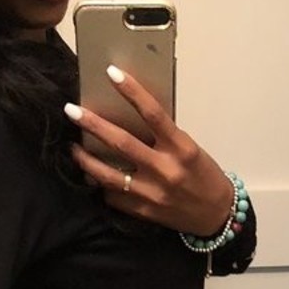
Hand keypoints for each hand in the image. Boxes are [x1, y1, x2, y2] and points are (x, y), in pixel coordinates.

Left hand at [67, 68, 234, 237]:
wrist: (216, 215)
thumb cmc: (203, 176)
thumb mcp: (188, 149)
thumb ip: (163, 137)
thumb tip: (129, 119)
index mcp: (181, 148)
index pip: (153, 113)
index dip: (131, 91)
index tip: (112, 73)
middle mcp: (165, 170)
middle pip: (122, 143)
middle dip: (93, 125)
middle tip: (71, 111)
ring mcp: (153, 194)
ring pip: (109, 175)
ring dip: (86, 161)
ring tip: (73, 148)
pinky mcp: (144, 212)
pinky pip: (115, 197)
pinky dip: (102, 185)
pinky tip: (95, 177)